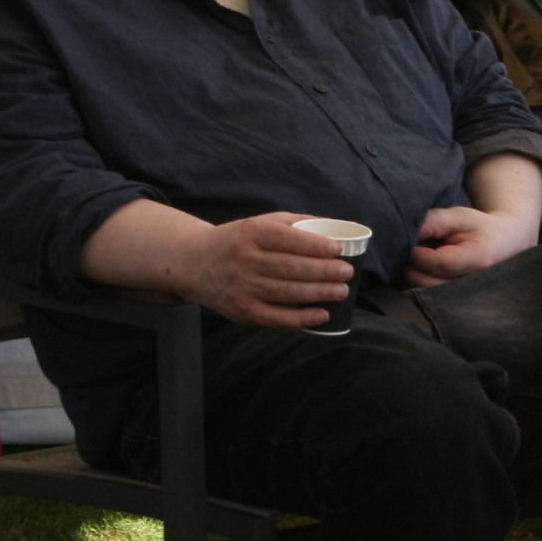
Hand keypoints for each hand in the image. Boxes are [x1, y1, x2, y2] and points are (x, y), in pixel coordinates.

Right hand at [178, 214, 351, 328]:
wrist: (194, 263)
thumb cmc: (237, 241)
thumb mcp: (259, 223)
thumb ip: (294, 224)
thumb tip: (334, 226)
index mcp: (251, 233)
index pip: (287, 239)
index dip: (315, 245)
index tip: (338, 249)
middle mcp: (244, 260)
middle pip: (291, 268)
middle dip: (324, 271)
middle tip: (347, 272)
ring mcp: (242, 287)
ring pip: (287, 293)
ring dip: (319, 293)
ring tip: (341, 290)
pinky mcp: (242, 310)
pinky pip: (276, 318)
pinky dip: (302, 318)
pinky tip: (322, 314)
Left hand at [403, 204, 538, 287]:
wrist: (504, 244)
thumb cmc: (479, 228)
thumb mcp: (460, 216)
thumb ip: (434, 221)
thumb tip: (408, 230)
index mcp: (479, 259)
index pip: (440, 263)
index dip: (418, 254)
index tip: (408, 240)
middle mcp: (475, 284)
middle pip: (429, 282)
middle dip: (411, 266)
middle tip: (406, 249)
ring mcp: (467, 298)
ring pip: (426, 294)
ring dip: (412, 276)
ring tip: (415, 258)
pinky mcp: (458, 305)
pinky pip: (430, 298)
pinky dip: (419, 284)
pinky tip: (421, 269)